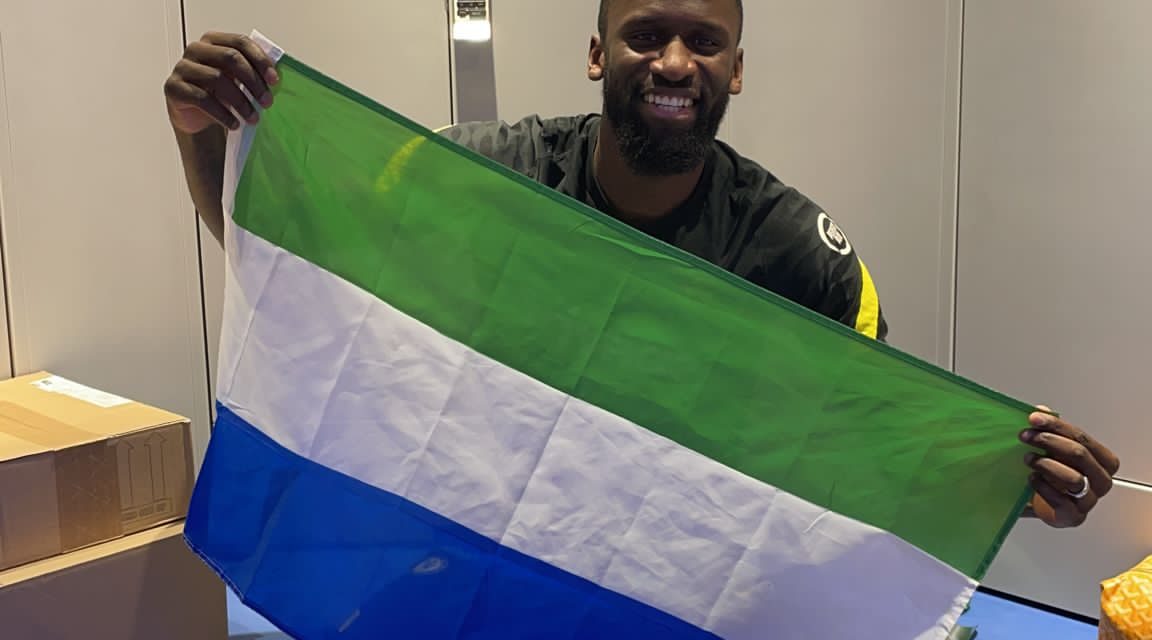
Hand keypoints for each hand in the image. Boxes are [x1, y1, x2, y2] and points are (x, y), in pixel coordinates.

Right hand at [163, 32, 278, 133]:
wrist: (195, 117)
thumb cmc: (218, 94)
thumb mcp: (237, 80)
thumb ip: (252, 72)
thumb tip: (275, 78)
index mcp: (214, 41)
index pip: (240, 42)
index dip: (260, 60)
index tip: (274, 81)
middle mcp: (196, 49)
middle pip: (230, 57)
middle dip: (253, 82)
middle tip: (267, 102)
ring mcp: (182, 67)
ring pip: (217, 78)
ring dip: (241, 102)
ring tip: (253, 118)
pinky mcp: (174, 88)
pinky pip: (202, 99)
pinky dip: (223, 114)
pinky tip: (234, 124)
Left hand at [1020, 406, 1119, 527]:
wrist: (1040, 505)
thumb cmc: (1052, 475)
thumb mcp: (1051, 449)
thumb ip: (1049, 430)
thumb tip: (1041, 411)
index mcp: (1102, 461)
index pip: (1083, 438)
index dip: (1058, 426)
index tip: (1034, 418)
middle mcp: (1101, 480)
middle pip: (1080, 455)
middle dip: (1049, 441)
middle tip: (1026, 436)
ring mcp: (1089, 501)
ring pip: (1074, 478)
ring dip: (1046, 464)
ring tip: (1028, 458)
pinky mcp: (1074, 516)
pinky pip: (1062, 501)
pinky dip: (1044, 487)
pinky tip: (1031, 478)